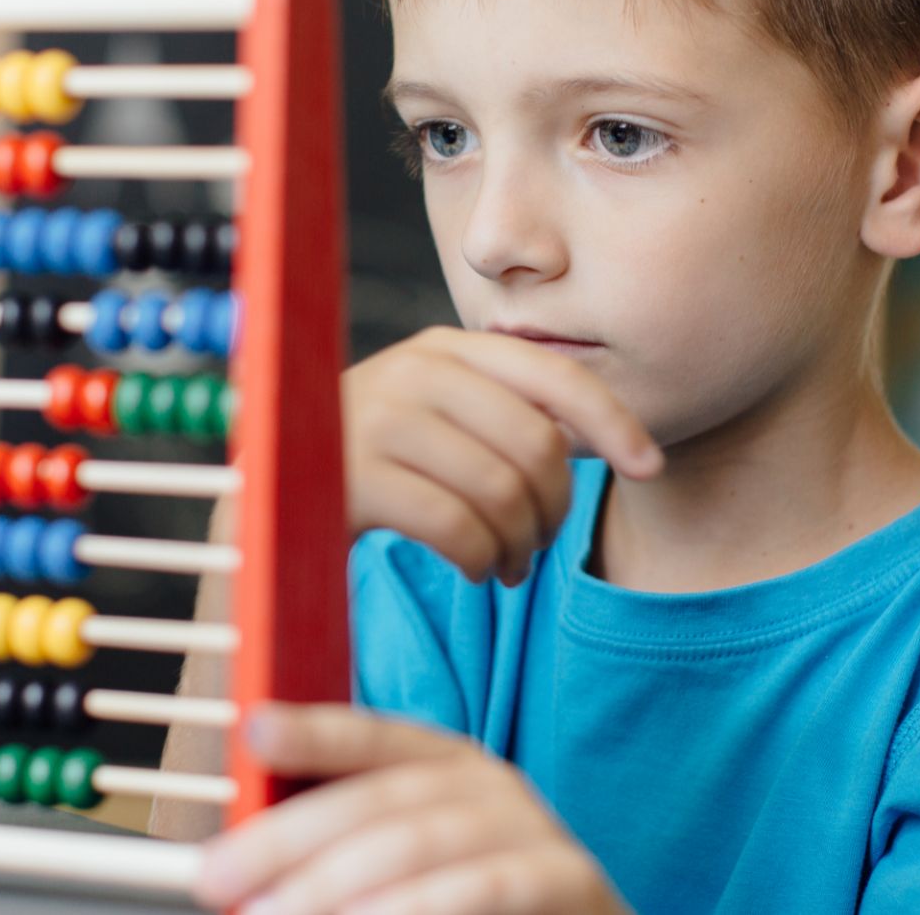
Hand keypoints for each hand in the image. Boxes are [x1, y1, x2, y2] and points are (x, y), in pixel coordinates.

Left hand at [195, 704, 630, 914]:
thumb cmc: (475, 905)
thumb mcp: (409, 867)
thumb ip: (343, 855)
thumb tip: (246, 865)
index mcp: (446, 766)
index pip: (374, 738)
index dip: (316, 731)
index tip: (255, 732)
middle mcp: (489, 785)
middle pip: (380, 798)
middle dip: (290, 839)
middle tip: (219, 878)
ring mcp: (534, 829)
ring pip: (421, 843)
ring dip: (337, 886)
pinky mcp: (568, 877)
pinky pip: (487, 888)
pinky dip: (421, 908)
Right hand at [344, 327, 662, 586]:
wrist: (269, 498)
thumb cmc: (375, 465)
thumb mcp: (441, 418)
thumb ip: (505, 413)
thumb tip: (616, 440)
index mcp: (447, 348)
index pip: (556, 375)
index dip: (615, 421)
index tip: (650, 467)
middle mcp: (414, 369)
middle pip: (537, 443)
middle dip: (556, 508)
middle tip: (539, 545)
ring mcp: (378, 418)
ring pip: (503, 489)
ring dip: (522, 545)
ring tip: (510, 565)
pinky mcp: (352, 476)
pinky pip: (458, 526)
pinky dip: (483, 560)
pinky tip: (478, 570)